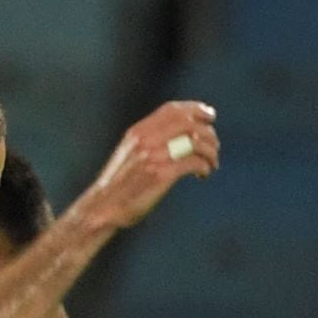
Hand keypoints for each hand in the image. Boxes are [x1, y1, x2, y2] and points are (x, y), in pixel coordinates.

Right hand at [80, 101, 219, 230]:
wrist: (103, 208)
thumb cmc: (119, 184)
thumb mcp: (128, 153)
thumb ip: (148, 139)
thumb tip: (179, 132)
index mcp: (138, 132)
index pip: (172, 110)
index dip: (196, 109)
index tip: (210, 116)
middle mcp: (146, 140)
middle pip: (189, 123)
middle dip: (208, 132)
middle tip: (215, 146)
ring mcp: (154, 157)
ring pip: (196, 142)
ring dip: (210, 152)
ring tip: (211, 163)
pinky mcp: (161, 175)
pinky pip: (194, 163)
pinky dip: (205, 167)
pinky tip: (202, 175)